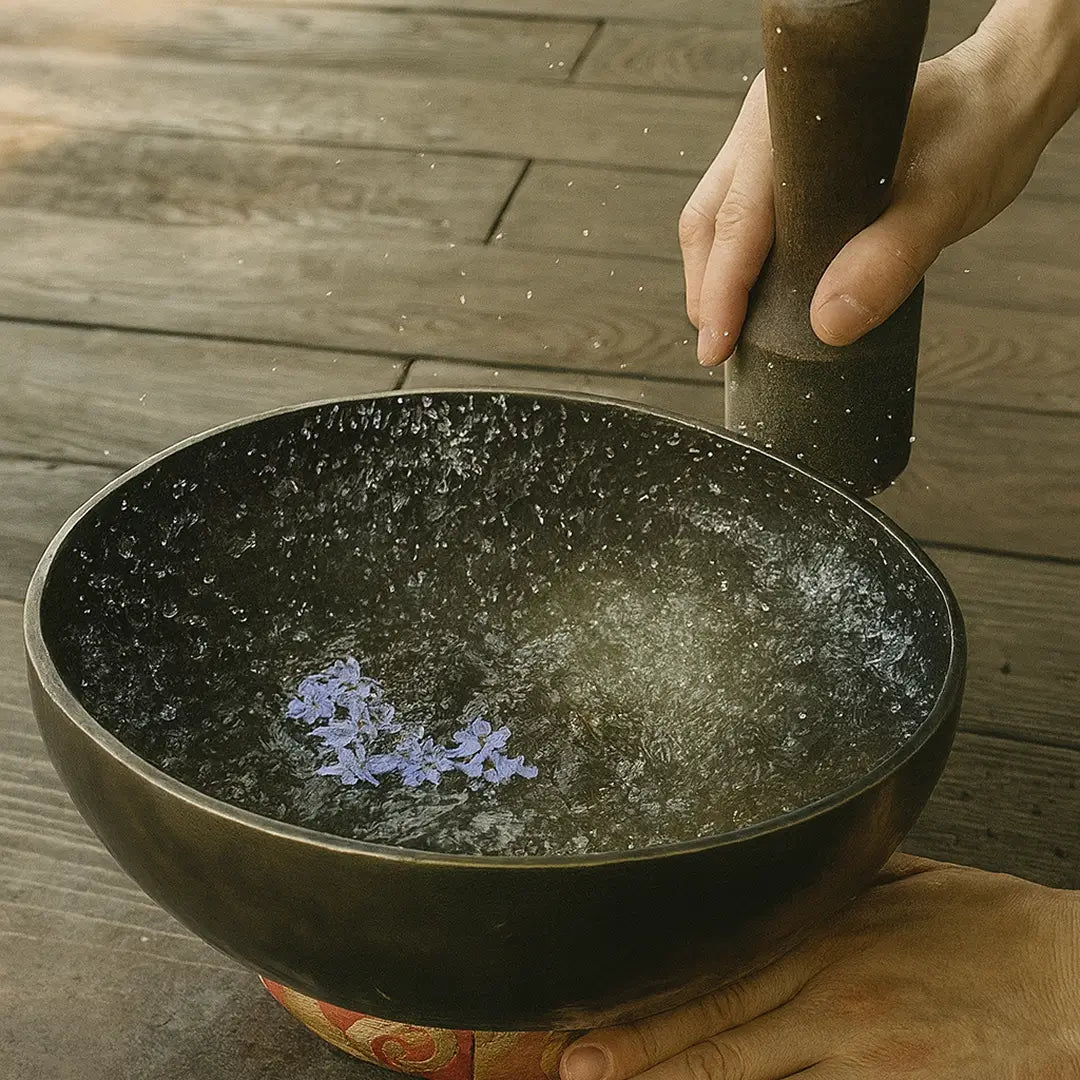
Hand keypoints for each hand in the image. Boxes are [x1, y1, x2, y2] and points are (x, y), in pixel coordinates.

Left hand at [559, 854, 1079, 1079]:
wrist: (1064, 975)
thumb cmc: (986, 926)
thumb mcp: (897, 880)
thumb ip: (829, 883)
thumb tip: (781, 871)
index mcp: (820, 926)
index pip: (716, 957)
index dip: (652, 981)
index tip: (596, 996)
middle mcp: (825, 982)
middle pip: (714, 1016)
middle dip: (638, 1042)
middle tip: (573, 1061)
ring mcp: (854, 1042)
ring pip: (744, 1067)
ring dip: (674, 1076)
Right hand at [682, 0, 1079, 365]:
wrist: (997, 102)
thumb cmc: (976, 133)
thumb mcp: (945, 199)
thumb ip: (890, 258)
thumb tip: (827, 325)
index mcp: (797, 122)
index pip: (738, 215)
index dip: (720, 287)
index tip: (718, 344)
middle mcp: (770, 124)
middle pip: (709, 219)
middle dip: (708, 291)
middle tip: (720, 351)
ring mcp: (769, 142)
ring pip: (714, 219)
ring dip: (716, 279)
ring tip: (732, 332)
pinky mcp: (780, 164)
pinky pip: (737, 215)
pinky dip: (735, 262)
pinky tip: (752, 299)